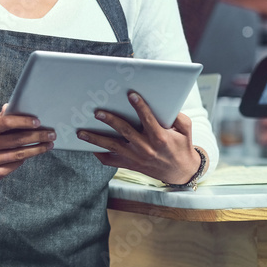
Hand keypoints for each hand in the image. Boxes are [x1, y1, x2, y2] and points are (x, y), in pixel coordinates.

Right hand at [0, 104, 55, 183]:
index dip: (23, 121)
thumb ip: (0, 117)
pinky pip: (16, 165)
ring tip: (49, 144)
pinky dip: (27, 158)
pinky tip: (36, 152)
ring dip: (37, 148)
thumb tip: (11, 106)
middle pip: (16, 139)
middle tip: (52, 133)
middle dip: (37, 136)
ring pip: (19, 154)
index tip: (39, 121)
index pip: (5, 122)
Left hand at [76, 91, 200, 184]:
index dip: (140, 106)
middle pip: (125, 132)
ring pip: (112, 147)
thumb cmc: (181, 146)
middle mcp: (146, 148)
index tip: (131, 95)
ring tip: (81, 133)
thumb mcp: (185, 130)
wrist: (180, 172)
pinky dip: (99, 155)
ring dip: (96, 139)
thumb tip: (167, 105)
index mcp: (160, 137)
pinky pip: (111, 161)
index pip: (148, 119)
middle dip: (110, 120)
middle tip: (97, 112)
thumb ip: (178, 117)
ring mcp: (136, 157)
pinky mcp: (130, 164)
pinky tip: (89, 148)